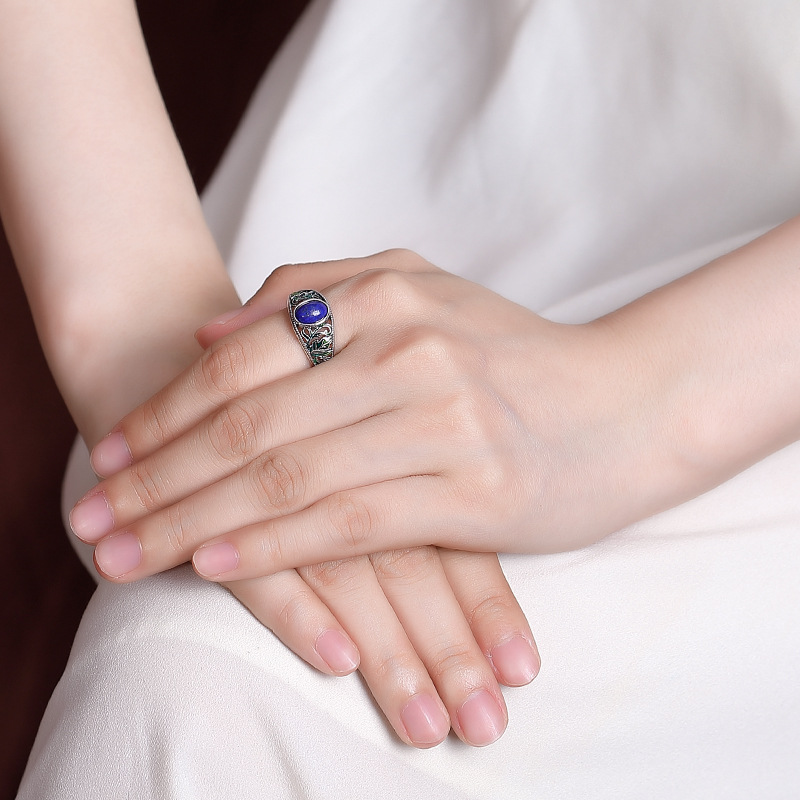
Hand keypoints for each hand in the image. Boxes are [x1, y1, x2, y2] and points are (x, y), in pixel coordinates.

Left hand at [71, 253, 540, 746]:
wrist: (625, 403)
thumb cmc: (514, 354)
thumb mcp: (420, 291)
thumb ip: (317, 290)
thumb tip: (213, 331)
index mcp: (387, 300)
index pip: (243, 362)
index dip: (165, 412)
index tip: (110, 453)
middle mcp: (408, 353)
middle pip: (250, 424)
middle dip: (159, 475)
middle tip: (92, 512)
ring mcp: (441, 424)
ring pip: (287, 478)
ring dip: (196, 519)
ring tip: (128, 550)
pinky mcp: (470, 494)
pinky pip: (349, 524)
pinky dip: (274, 546)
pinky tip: (215, 563)